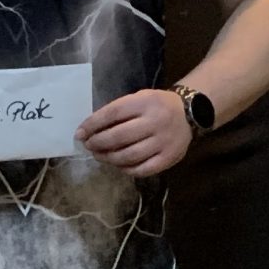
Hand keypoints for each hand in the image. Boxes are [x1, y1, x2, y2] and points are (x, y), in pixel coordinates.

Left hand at [75, 87, 193, 177]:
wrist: (189, 114)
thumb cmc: (156, 106)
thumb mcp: (139, 99)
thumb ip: (118, 112)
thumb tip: (88, 129)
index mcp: (146, 102)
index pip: (113, 113)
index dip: (93, 124)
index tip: (80, 133)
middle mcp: (156, 121)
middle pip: (119, 136)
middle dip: (98, 143)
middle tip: (88, 146)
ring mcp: (163, 142)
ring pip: (129, 156)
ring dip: (108, 158)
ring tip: (99, 156)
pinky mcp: (168, 158)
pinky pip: (142, 169)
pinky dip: (125, 169)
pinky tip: (117, 165)